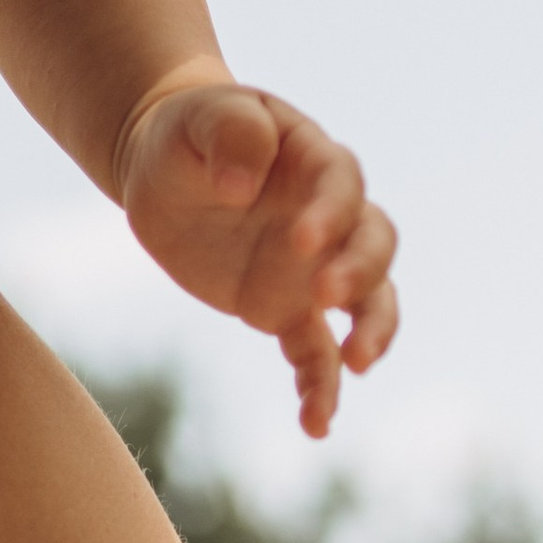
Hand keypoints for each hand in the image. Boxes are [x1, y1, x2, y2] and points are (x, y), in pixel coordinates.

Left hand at [116, 84, 398, 438]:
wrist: (166, 171)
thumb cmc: (187, 133)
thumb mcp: (199, 118)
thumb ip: (230, 132)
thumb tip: (243, 188)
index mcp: (313, 159)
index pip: (342, 184)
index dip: (331, 215)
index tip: (302, 242)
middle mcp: (330, 216)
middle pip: (375, 243)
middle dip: (360, 273)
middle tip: (326, 296)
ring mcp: (314, 268)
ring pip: (370, 301)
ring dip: (372, 332)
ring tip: (356, 365)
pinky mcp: (287, 310)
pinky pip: (316, 353)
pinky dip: (321, 387)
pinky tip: (315, 424)